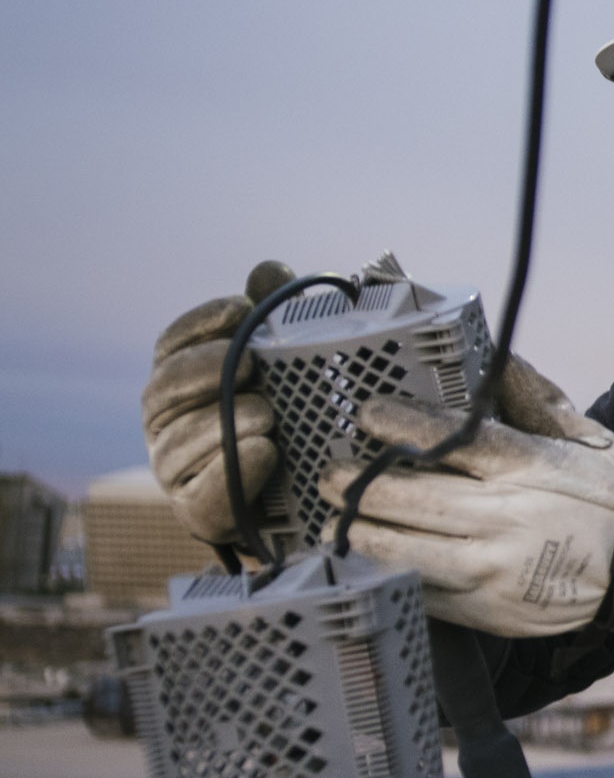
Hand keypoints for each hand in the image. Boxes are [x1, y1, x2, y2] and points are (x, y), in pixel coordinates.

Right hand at [140, 261, 297, 546]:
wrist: (285, 495)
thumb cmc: (275, 411)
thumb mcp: (280, 363)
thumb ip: (271, 316)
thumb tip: (270, 269)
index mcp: (177, 378)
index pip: (172, 342)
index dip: (202, 322)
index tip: (240, 309)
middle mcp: (163, 419)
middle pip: (166, 387)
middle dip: (205, 370)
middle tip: (247, 364)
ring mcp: (172, 465)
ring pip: (181, 440)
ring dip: (223, 423)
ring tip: (268, 415)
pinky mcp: (195, 508)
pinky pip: (203, 490)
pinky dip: (234, 470)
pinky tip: (265, 452)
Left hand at [322, 361, 613, 638]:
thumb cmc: (606, 499)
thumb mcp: (584, 439)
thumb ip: (534, 400)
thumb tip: (496, 358)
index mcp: (529, 469)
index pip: (454, 439)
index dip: (403, 424)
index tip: (367, 413)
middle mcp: (506, 518)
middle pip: (412, 498)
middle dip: (359, 484)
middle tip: (331, 474)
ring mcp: (493, 568)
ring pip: (404, 550)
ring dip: (359, 533)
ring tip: (334, 521)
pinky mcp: (485, 609)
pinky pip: (420, 590)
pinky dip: (387, 573)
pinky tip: (367, 560)